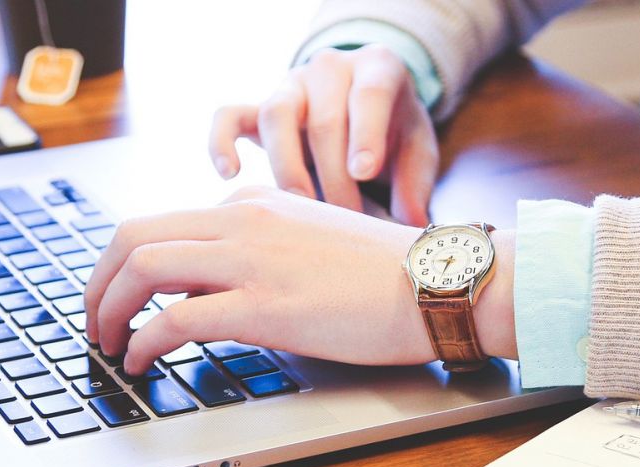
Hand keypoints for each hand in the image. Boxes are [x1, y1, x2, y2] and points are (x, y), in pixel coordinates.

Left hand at [83, 187, 515, 372]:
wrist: (437, 282)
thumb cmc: (387, 274)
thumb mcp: (312, 241)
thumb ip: (263, 249)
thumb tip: (217, 285)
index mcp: (255, 204)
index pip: (164, 223)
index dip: (126, 265)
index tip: (119, 297)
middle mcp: (243, 220)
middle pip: (134, 235)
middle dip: (98, 282)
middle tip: (94, 321)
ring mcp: (251, 260)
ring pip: (142, 268)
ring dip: (108, 309)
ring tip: (107, 344)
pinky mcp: (263, 306)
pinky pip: (175, 318)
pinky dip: (143, 342)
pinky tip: (142, 363)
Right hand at [209, 45, 439, 225]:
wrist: (365, 107)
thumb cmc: (394, 132)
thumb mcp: (417, 149)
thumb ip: (416, 183)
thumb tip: (410, 224)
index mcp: (377, 68)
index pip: (369, 94)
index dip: (365, 134)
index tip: (363, 172)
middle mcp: (330, 69)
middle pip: (324, 119)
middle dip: (334, 176)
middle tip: (346, 220)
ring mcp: (291, 86)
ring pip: (276, 116)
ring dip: (288, 168)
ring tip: (301, 209)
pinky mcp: (258, 107)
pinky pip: (229, 116)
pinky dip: (221, 142)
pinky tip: (229, 174)